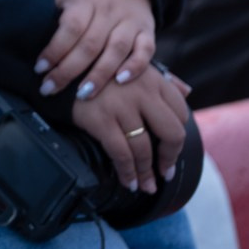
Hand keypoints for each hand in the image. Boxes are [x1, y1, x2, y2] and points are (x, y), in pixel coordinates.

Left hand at [35, 0, 154, 100]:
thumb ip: (58, 18)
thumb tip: (40, 50)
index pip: (70, 28)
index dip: (54, 50)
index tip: (40, 69)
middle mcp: (109, 10)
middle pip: (90, 44)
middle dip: (68, 70)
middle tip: (50, 88)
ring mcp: (130, 21)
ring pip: (116, 50)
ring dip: (99, 75)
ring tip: (83, 95)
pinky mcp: (147, 30)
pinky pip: (146, 50)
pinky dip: (135, 67)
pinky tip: (121, 81)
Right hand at [69, 66, 191, 195]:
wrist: (61, 66)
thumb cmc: (99, 68)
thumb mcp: (132, 63)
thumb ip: (161, 78)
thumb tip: (187, 91)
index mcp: (152, 77)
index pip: (181, 112)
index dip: (179, 137)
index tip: (172, 151)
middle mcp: (141, 90)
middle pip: (171, 133)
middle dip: (169, 158)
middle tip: (164, 172)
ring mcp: (121, 105)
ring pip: (145, 149)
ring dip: (146, 173)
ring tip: (146, 185)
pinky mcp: (100, 118)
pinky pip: (121, 154)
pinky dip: (127, 172)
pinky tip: (128, 181)